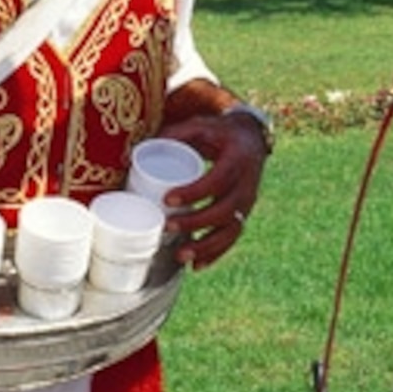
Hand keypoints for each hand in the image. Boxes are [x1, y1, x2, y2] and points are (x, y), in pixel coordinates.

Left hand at [160, 105, 269, 269]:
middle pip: (225, 211)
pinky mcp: (243, 214)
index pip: (218, 180)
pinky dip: (215, 254)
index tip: (168, 199)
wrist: (252, 139)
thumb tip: (140, 148)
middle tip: (168, 227)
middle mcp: (247, 185)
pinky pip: (232, 239)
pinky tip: (197, 265)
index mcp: (237, 160)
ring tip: (180, 256)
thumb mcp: (201, 125)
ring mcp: (247, 203)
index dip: (194, 192)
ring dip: (206, 246)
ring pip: (231, 231)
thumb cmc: (220, 133)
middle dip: (196, 223)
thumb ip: (176, 133)